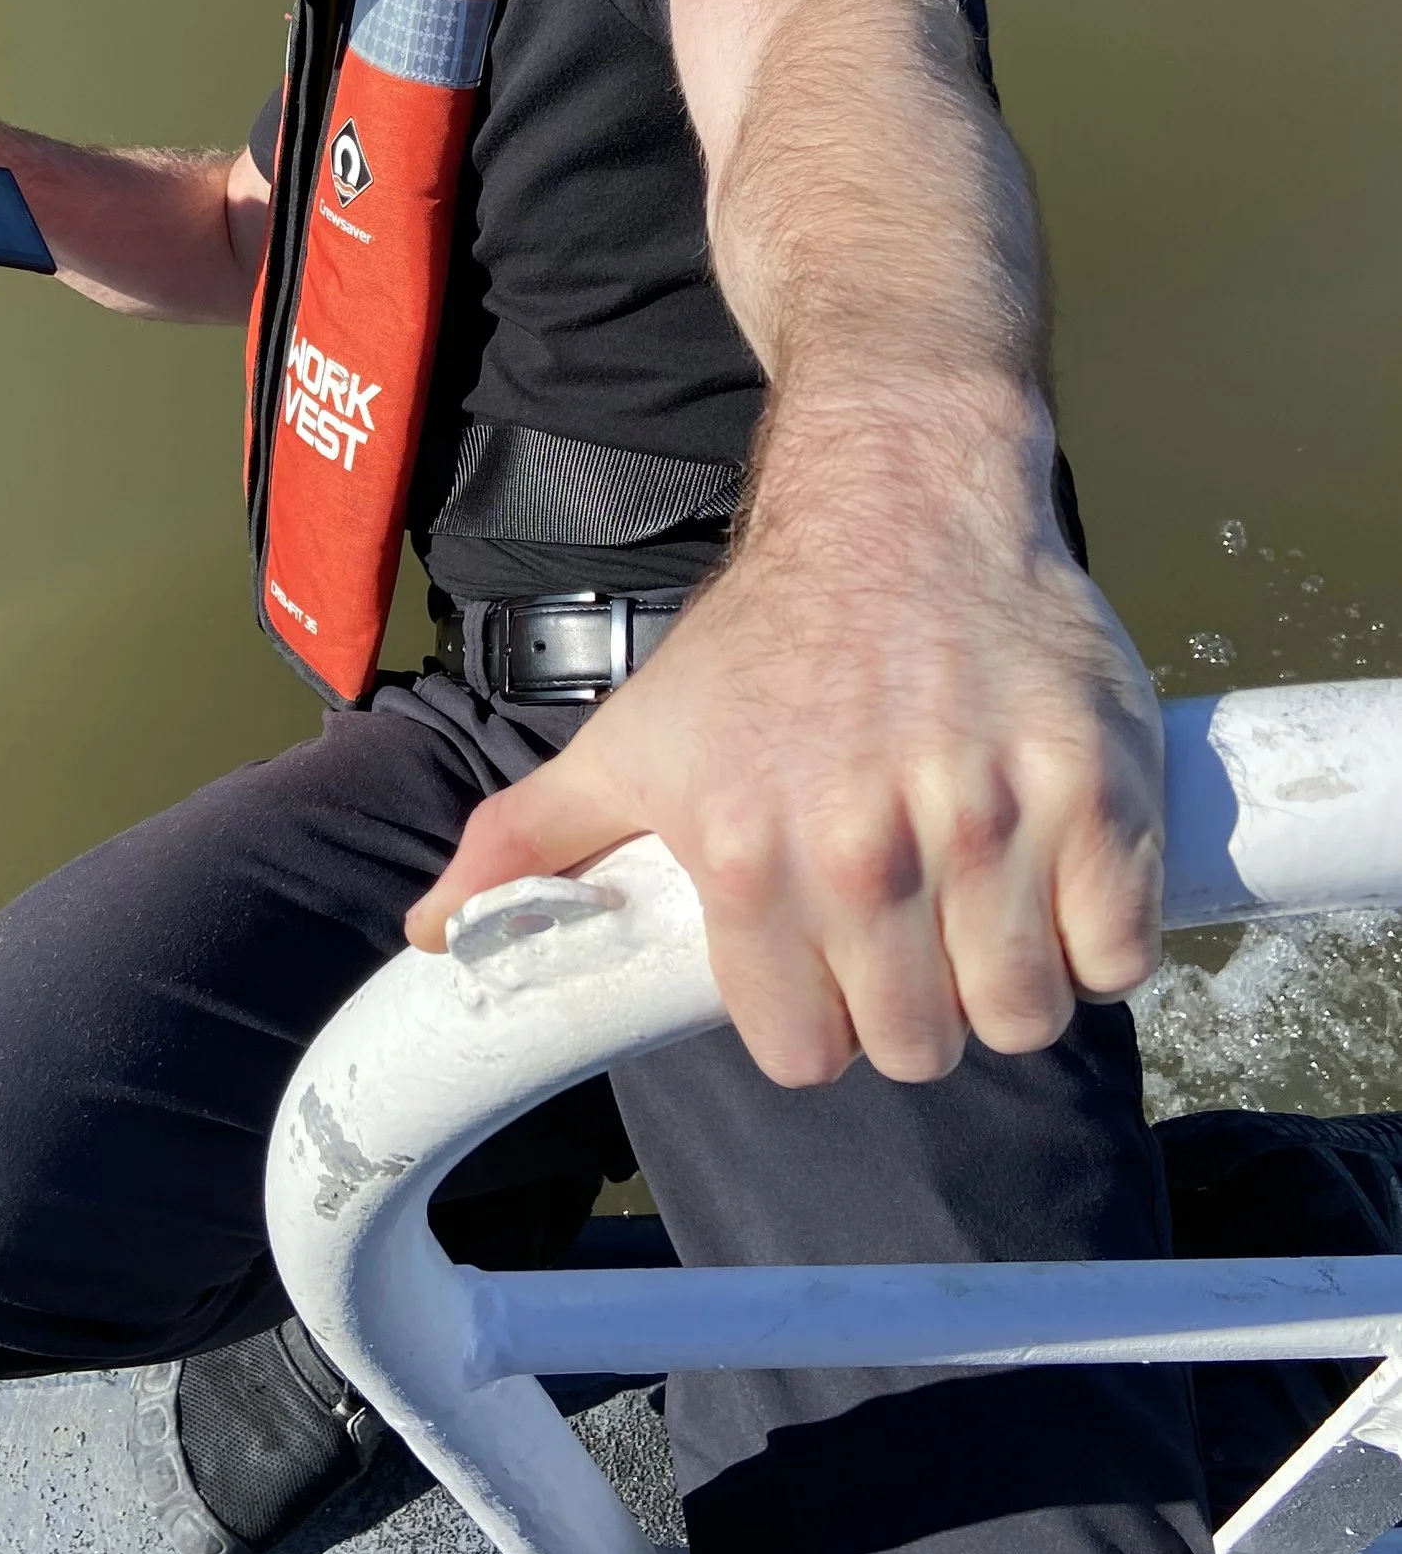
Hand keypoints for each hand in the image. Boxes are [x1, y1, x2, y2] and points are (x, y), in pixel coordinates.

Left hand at [404, 410, 1163, 1085]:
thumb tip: (435, 936)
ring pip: (1021, 1015)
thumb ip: (530, 845)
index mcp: (748, 858)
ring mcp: (991, 824)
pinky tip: (1055, 878)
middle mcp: (866, 852)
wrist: (898, 500)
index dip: (816, 1017)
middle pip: (918, 1046)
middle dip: (913, 1005)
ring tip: (981, 903)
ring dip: (1007, 981)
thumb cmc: (762, 638)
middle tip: (910, 926)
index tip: (825, 961)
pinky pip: (1118, 955)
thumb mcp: (632, 737)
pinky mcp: (1099, 795)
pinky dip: (1098, 936)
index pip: (801, 1053)